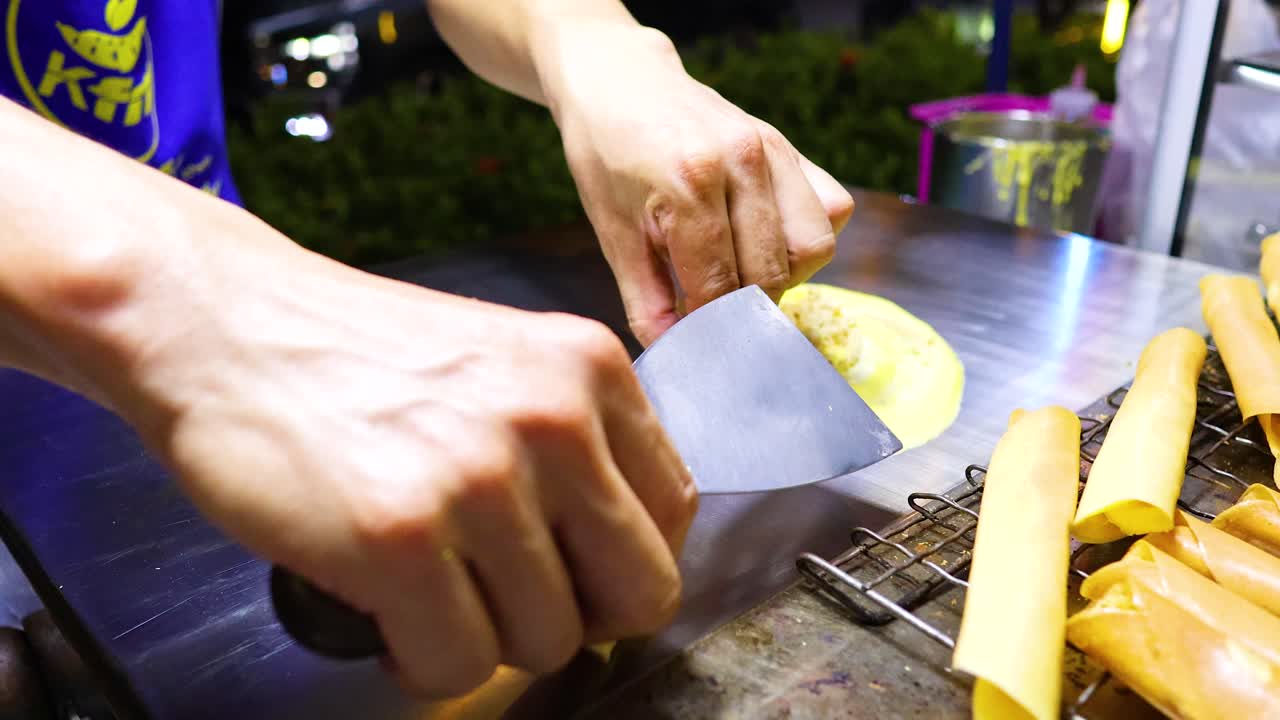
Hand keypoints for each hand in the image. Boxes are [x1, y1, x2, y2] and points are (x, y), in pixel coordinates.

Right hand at [98, 214, 696, 696]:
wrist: (218, 320)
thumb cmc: (352, 353)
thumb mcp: (500, 362)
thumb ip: (574, 441)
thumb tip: (616, 558)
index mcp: (589, 368)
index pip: (674, 512)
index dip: (621, 562)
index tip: (568, 570)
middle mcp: (552, 418)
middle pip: (640, 593)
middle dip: (578, 618)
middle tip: (508, 602)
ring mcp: (479, 478)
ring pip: (548, 643)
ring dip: (487, 639)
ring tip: (429, 593)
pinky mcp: (400, 538)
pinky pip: (459, 666)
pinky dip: (422, 662)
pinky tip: (387, 616)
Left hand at [534, 23, 854, 344]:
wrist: (621, 83)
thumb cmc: (608, 157)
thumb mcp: (612, 233)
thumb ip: (647, 300)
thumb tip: (675, 354)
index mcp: (691, 182)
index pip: (721, 286)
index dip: (709, 326)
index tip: (695, 341)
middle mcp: (744, 161)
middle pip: (772, 273)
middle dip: (744, 307)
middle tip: (712, 309)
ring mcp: (776, 150)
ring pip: (812, 247)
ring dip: (782, 275)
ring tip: (740, 273)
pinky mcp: (793, 148)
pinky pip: (831, 211)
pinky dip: (806, 239)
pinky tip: (765, 241)